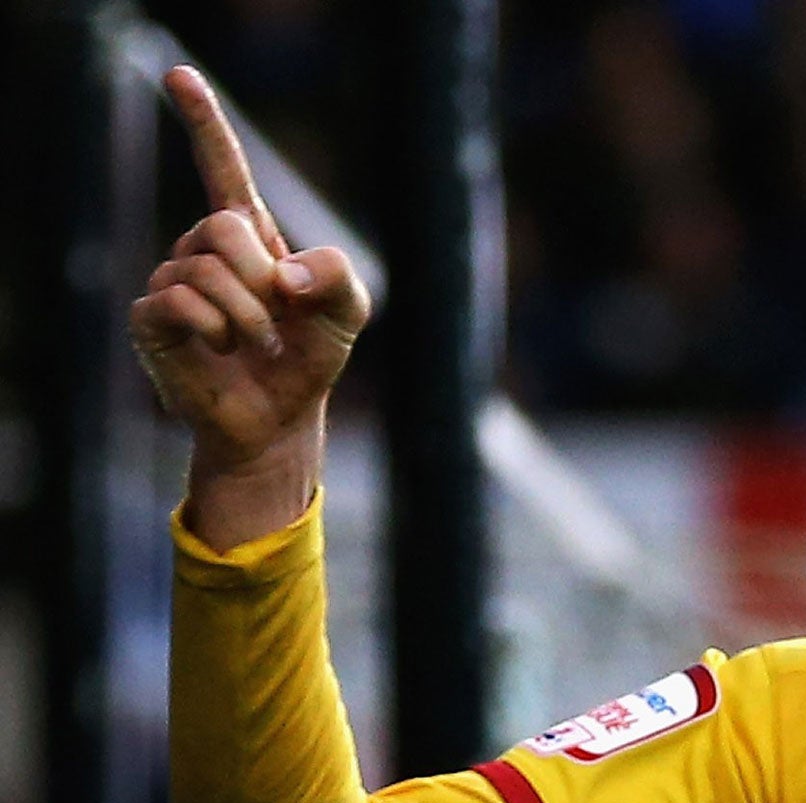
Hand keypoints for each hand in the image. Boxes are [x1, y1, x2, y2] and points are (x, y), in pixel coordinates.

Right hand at [129, 66, 370, 546]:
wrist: (280, 418)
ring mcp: (172, 281)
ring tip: (253, 343)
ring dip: (246, 314)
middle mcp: (202, 250)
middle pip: (222, 224)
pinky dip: (215, 327)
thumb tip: (282, 272)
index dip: (203, 122)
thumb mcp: (348, 313)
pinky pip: (178, 300)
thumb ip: (339, 274)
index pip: (222, 168)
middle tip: (275, 316)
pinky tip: (222, 347)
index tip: (177, 75)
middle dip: (261, 275)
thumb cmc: (308, 358)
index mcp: (249, 236)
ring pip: (204, 269)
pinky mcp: (151, 319)